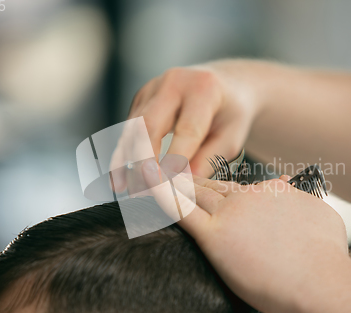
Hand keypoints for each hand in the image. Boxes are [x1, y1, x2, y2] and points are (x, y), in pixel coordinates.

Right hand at [110, 61, 260, 191]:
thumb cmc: (230, 115)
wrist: (224, 85)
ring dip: (128, 162)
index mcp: (203, 88)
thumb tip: (179, 187)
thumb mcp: (230, 138)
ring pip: (132, 128)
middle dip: (143, 162)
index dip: (176, 161)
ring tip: (128, 191)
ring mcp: (152, 88)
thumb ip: (206, 161)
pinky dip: (123, 156)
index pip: (186, 130)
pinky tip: (120, 180)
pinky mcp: (140, 99)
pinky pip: (128, 130)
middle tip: (143, 192)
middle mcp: (173, 82)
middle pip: (149, 125)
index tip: (170, 188)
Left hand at [142, 160, 348, 312]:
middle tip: (162, 182)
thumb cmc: (327, 258)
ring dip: (167, 185)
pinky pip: (180, 209)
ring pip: (191, 193)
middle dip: (186, 185)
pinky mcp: (216, 235)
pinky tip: (142, 182)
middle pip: (208, 187)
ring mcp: (231, 212)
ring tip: (143, 179)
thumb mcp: (321, 216)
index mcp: (269, 191)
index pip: (231, 187)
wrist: (324, 282)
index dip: (212, 191)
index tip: (199, 195)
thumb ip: (301, 200)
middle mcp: (247, 195)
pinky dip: (158, 194)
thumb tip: (294, 189)